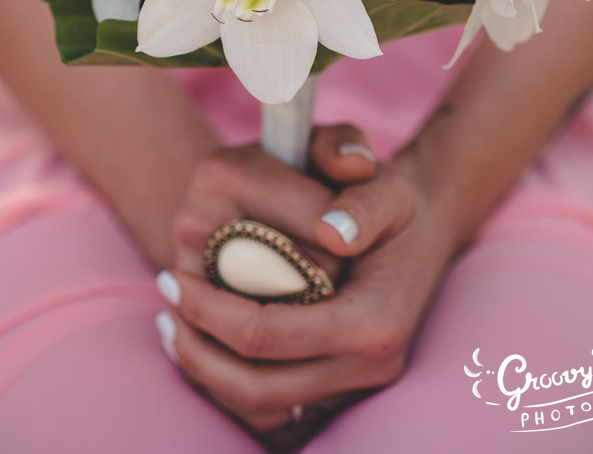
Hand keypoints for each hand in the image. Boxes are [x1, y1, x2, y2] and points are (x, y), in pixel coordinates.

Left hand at [156, 125, 461, 440]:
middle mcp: (368, 365)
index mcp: (374, 320)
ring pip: (260, 405)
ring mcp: (354, 384)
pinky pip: (271, 408)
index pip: (270, 334)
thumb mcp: (387, 184)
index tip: (173, 276)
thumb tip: (332, 231)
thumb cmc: (395, 203)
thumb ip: (363, 198)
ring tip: (172, 326)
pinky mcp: (340, 388)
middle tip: (165, 300)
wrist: (426, 228)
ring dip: (207, 371)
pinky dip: (229, 384)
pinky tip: (200, 344)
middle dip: (200, 347)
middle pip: (257, 385)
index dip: (212, 311)